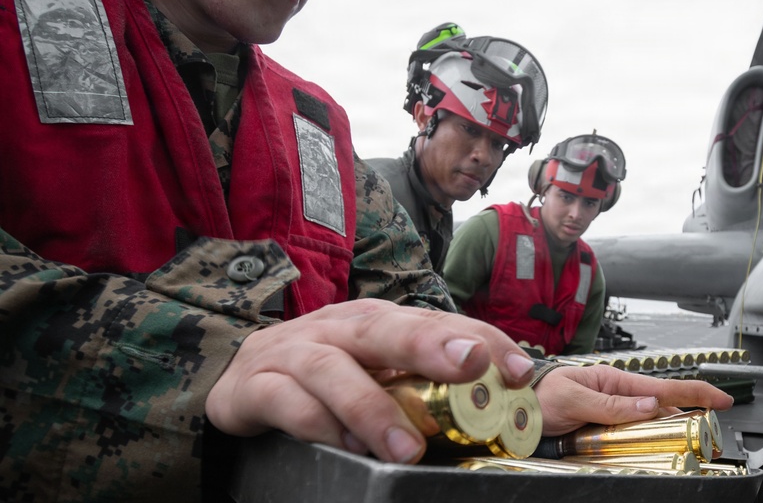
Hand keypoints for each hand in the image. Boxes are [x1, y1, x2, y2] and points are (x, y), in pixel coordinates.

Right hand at [205, 299, 535, 462]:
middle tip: (471, 364)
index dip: (480, 338)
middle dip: (430, 343)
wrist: (235, 377)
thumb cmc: (321, 373)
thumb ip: (419, 382)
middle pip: (385, 327)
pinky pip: (288, 403)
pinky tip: (347, 448)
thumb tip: (490, 411)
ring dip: (373, 408)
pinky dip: (319, 424)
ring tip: (409, 449)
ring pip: (334, 369)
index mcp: (376, 320)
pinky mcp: (257, 385)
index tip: (519, 368)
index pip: (435, 321)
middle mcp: (339, 327)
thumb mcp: (372, 367)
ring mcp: (295, 352)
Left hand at [534, 364, 733, 435]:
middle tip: (713, 426)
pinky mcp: (606, 428)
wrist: (516, 411)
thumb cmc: (538, 398)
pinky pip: (635, 433)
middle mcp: (617, 395)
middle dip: (691, 411)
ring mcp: (613, 411)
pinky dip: (650, 438)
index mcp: (612, 380)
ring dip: (672, 427)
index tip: (722, 398)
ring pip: (652, 421)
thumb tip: (651, 405)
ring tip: (692, 436)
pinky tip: (658, 445)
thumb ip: (610, 404)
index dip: (696, 391)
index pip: (662, 386)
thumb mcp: (573, 398)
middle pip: (663, 404)